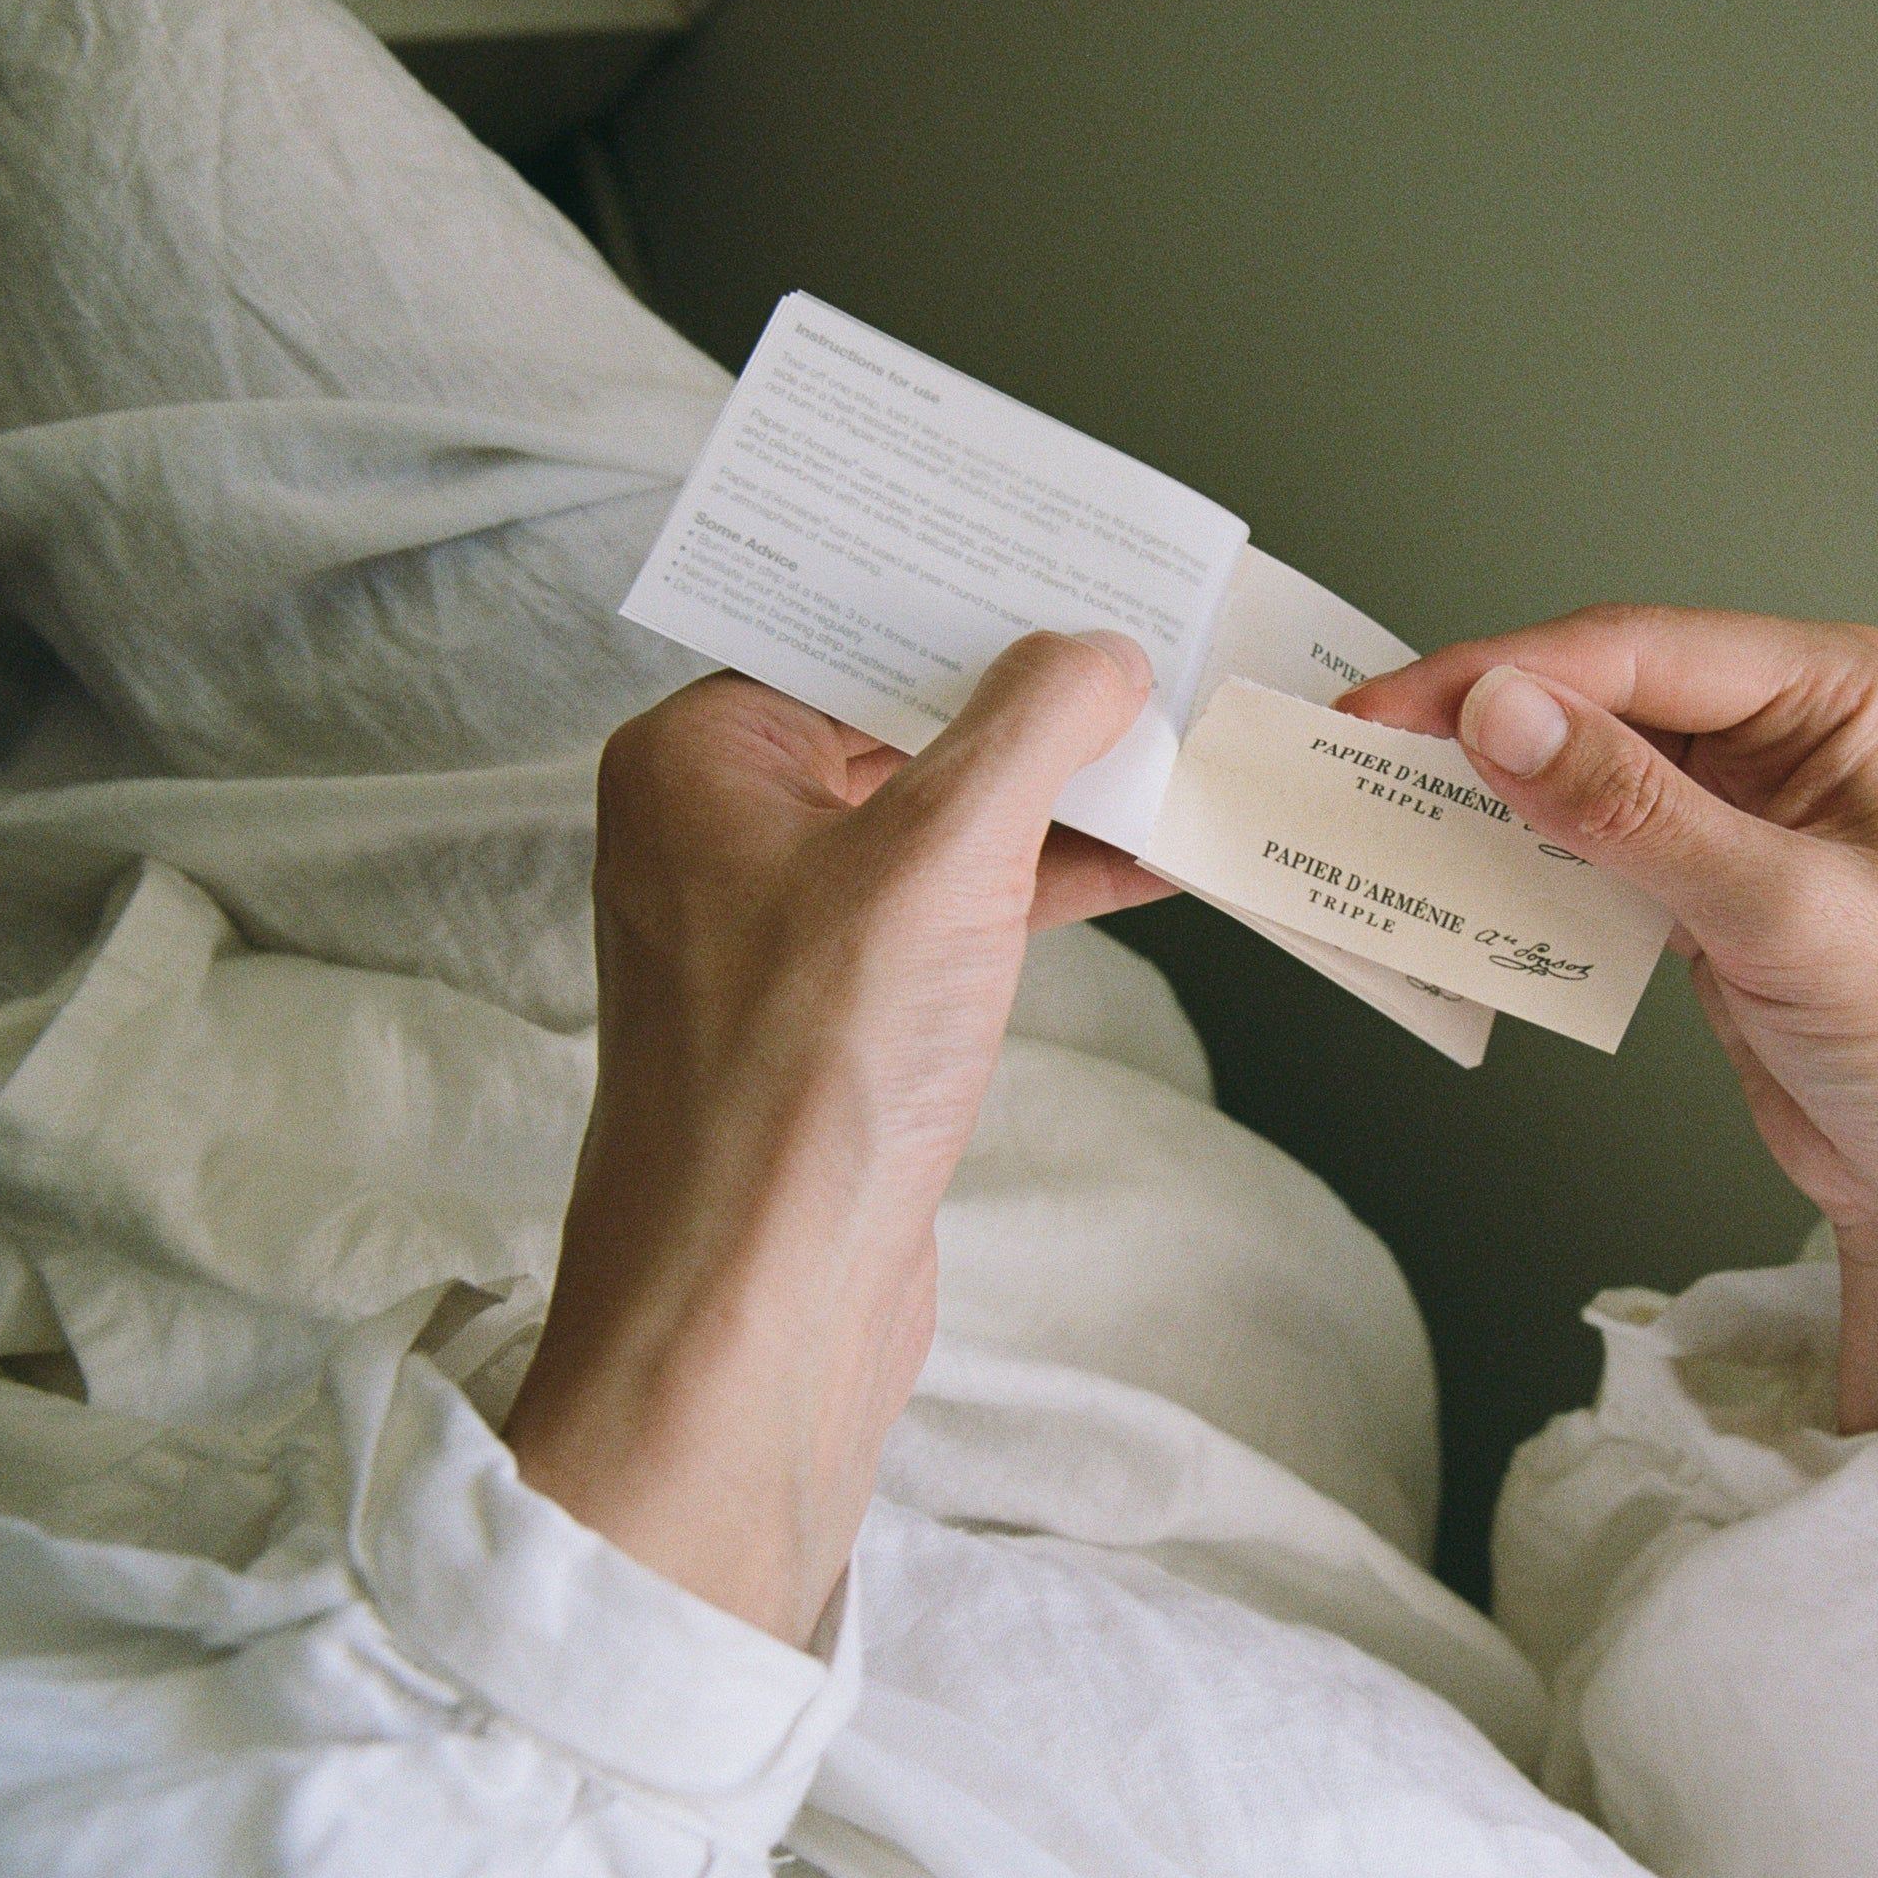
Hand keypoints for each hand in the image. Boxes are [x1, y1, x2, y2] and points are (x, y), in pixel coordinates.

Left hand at [504, 632, 1167, 1642]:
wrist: (758, 1312)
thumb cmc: (798, 1088)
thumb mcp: (938, 858)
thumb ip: (1028, 728)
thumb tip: (1097, 655)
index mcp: (696, 761)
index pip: (849, 630)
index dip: (972, 598)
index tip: (1084, 565)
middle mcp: (723, 832)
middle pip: (904, 720)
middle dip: (1034, 699)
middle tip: (1157, 648)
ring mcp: (786, 928)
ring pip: (944, 819)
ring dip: (1059, 795)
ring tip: (1181, 752)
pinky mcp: (849, 1015)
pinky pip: (961, 910)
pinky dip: (1048, 883)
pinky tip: (1151, 862)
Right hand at [1342, 605, 1877, 1431]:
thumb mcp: (1781, 913)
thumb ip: (1635, 813)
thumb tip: (1506, 720)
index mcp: (1836, 691)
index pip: (1643, 650)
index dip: (1511, 673)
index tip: (1404, 709)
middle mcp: (1784, 726)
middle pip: (1597, 690)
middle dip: (1483, 719)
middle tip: (1361, 744)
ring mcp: (1734, 801)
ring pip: (1576, 762)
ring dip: (1486, 785)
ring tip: (1383, 797)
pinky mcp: (1693, 874)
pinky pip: (1580, 838)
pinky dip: (1514, 851)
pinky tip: (1452, 862)